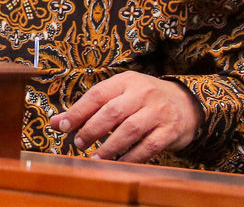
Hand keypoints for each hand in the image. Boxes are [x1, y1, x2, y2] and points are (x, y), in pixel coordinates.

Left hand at [48, 71, 200, 162]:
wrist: (187, 103)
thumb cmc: (143, 100)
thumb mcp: (118, 95)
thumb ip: (88, 108)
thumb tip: (56, 122)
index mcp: (126, 81)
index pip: (97, 94)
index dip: (78, 111)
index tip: (62, 126)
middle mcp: (143, 93)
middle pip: (112, 112)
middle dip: (92, 129)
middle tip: (78, 143)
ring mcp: (158, 112)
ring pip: (130, 130)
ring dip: (109, 146)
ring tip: (95, 158)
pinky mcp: (170, 131)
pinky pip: (148, 146)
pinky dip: (131, 157)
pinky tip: (118, 163)